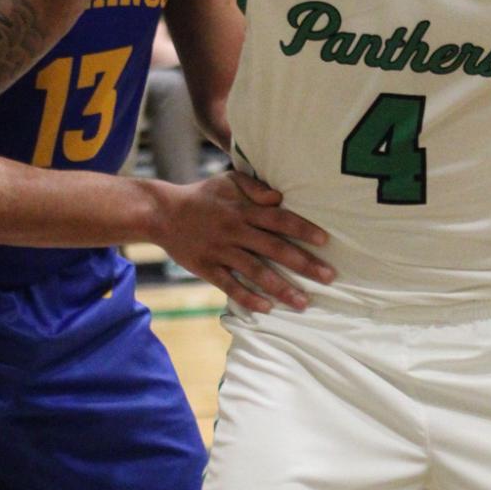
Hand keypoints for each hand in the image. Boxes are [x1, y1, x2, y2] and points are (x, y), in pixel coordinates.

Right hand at [155, 168, 332, 311]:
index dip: (303, 230)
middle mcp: (235, 231)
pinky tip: (268, 308)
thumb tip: (280, 198)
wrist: (162, 213)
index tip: (325, 241)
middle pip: (275, 249)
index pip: (279, 220)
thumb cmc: (202, 196)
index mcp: (243, 210)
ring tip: (304, 302)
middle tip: (329, 277)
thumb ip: (255, 187)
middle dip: (304, 264)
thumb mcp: (228, 181)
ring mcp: (221, 251)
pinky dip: (248, 298)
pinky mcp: (207, 268)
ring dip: (282, 288)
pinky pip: (230, 286)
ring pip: (256, 272)